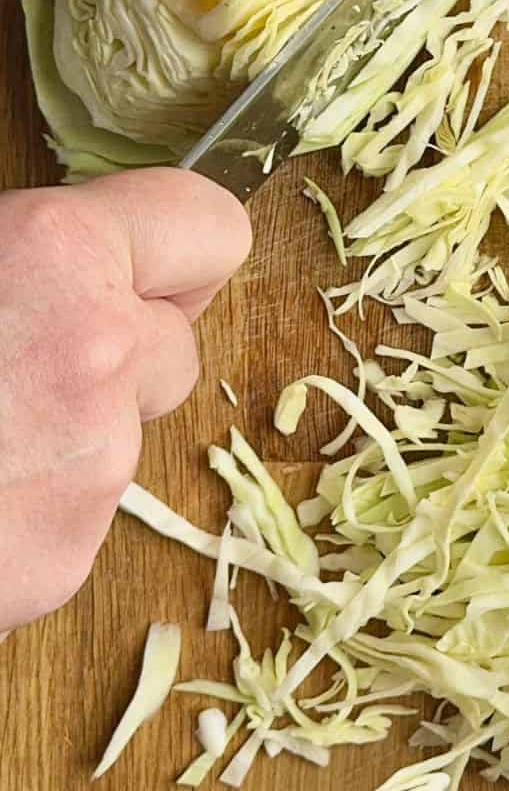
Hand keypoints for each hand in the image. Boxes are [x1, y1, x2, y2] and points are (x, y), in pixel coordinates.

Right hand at [0, 169, 250, 634]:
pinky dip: (28, 509)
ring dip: (66, 431)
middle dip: (117, 348)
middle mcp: (98, 357)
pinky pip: (76, 516)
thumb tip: (42, 251)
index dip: (171, 245)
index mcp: (55, 256)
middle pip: (172, 343)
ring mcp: (90, 471)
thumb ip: (13, 247)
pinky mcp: (62, 564)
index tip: (139, 261)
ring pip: (122, 434)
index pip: (207, 226)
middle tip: (17, 356)